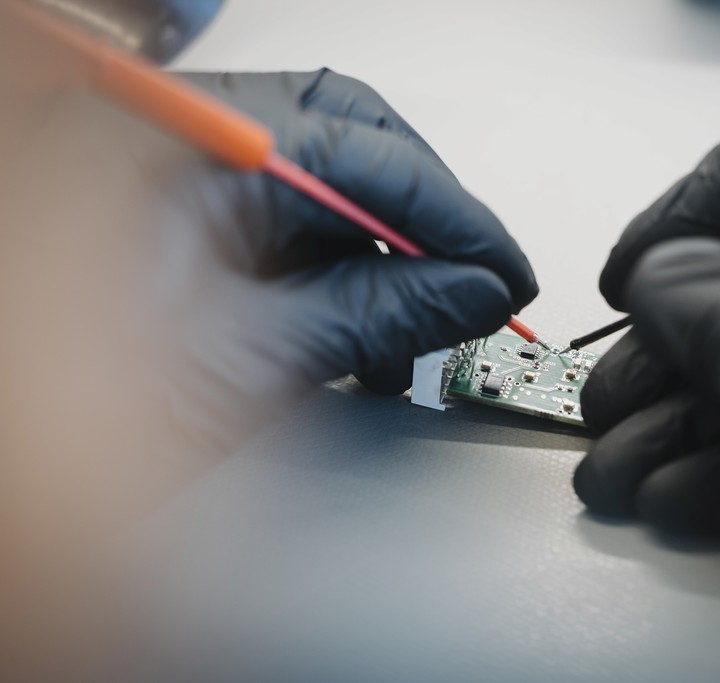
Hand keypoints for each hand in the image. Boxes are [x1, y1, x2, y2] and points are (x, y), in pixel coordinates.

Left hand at [0, 68, 535, 519]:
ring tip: (409, 339)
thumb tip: (471, 290)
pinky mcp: (173, 219)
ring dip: (378, 254)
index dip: (454, 213)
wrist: (8, 489)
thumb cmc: (64, 427)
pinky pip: (277, 219)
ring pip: (314, 183)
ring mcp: (168, 175)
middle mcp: (170, 140)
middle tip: (469, 281)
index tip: (504, 267)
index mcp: (176, 148)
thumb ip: (376, 312)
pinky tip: (353, 336)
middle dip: (419, 218)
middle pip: (342, 139)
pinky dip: (329, 270)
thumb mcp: (249, 361)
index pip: (362, 148)